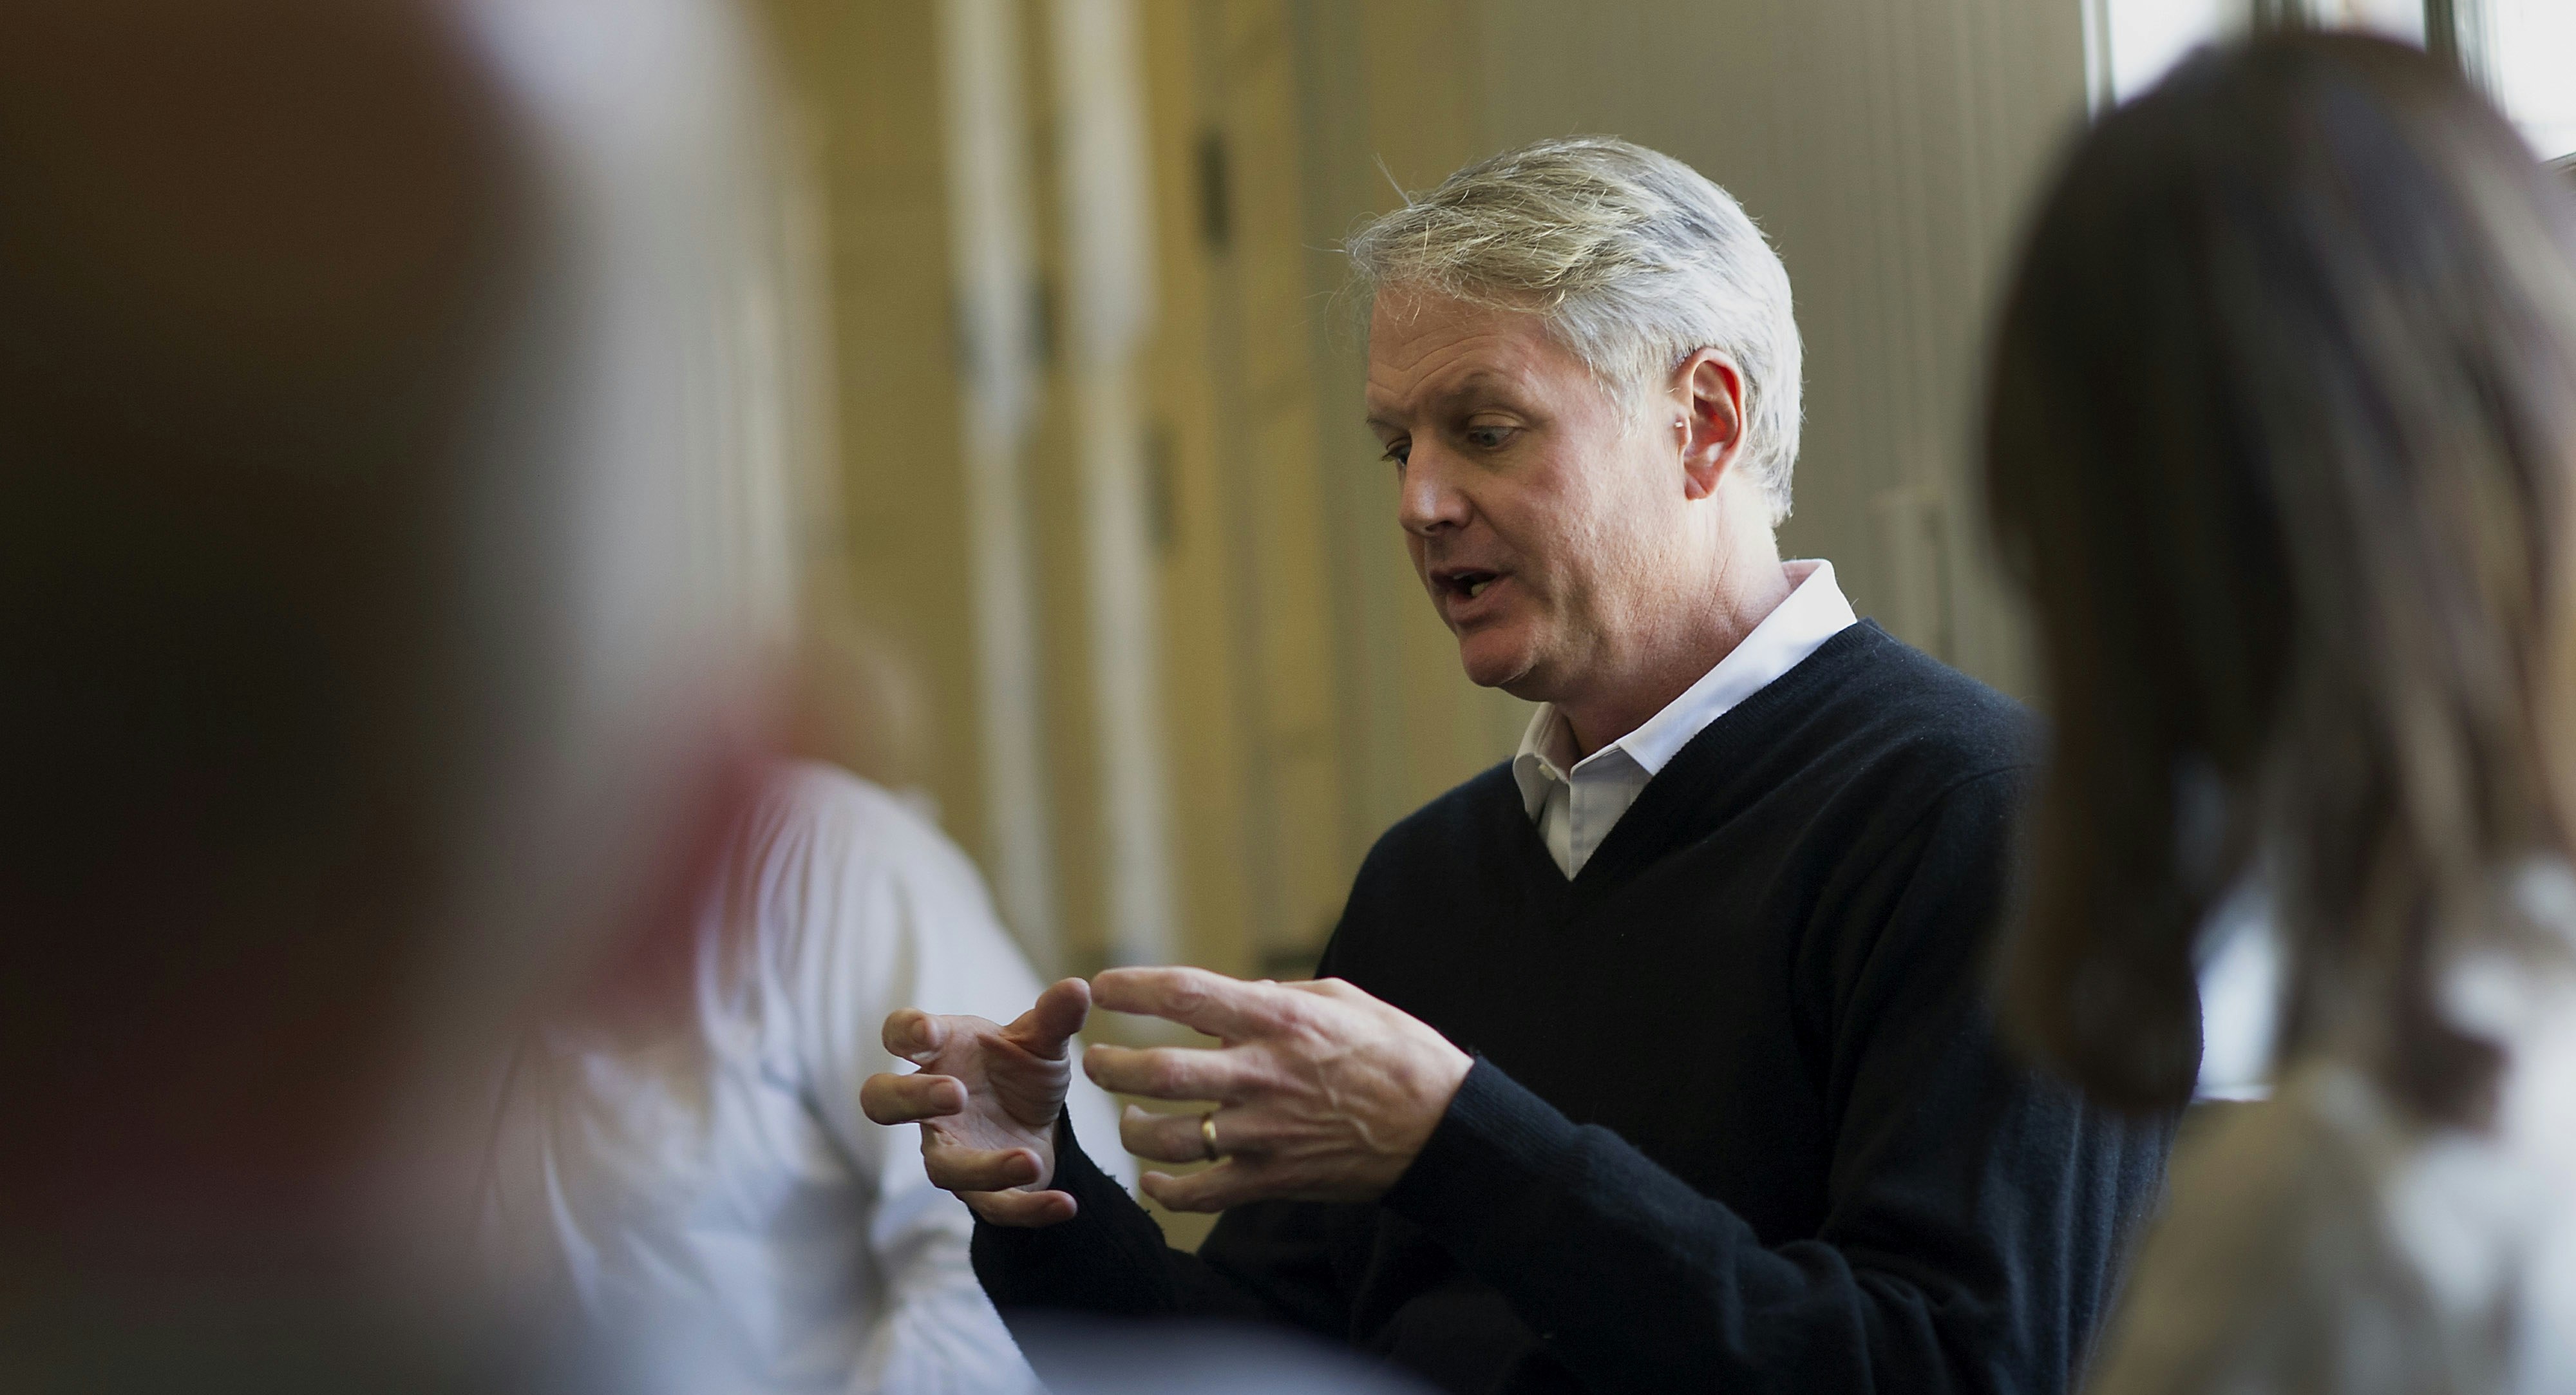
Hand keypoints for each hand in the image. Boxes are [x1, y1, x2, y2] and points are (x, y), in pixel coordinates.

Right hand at [859, 977, 1090, 1225]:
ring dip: (983, 1167)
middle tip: (954, 1092)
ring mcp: (950, 1149)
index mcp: (939, 1053)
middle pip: (882, 1102)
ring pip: (943, 1168)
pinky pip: (995, 1208)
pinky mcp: (981, 1191)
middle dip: (911, 1097)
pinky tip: (1066, 1204)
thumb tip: (1079, 987)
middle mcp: (930, 1106)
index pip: (898, 1034)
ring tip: (1028, 1160)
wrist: (1038, 1120)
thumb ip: (1054, 1017)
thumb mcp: (1041, 1041)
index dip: (905, 1033)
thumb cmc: (1019, 1070)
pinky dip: (1031, 1210)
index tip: (928, 1033)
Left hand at [1082, 967, 1471, 1212]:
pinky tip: (1153, 1179)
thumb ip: (1281, 994)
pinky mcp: (1274, 1179)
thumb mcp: (1343, 1000)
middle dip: (1112, 1066)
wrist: (1442, 1128)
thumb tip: (1236, 992)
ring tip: (1127, 1118)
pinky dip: (1167, 1191)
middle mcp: (1264, 1074)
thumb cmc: (1398, 1053)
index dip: (1134, 989)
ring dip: (1133, 1129)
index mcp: (1279, 1020)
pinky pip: (1201, 1194)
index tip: (1102, 987)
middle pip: (1161, 1071)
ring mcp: (1265, 1133)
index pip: (1187, 994)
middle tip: (1094, 1061)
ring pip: (1170, 1137)